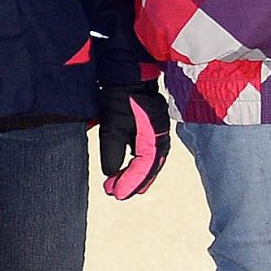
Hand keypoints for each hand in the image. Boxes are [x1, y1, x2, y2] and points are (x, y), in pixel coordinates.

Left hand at [96, 82, 170, 199]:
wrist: (130, 76)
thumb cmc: (122, 99)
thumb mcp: (112, 127)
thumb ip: (112, 152)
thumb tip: (110, 174)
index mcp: (153, 140)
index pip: (142, 169)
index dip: (129, 183)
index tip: (115, 194)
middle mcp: (160, 140)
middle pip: (149, 169)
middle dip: (133, 183)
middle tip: (115, 193)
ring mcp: (158, 134)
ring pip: (150, 162)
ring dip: (136, 176)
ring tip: (121, 186)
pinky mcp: (152, 130)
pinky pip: (148, 154)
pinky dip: (139, 165)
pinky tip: (129, 168)